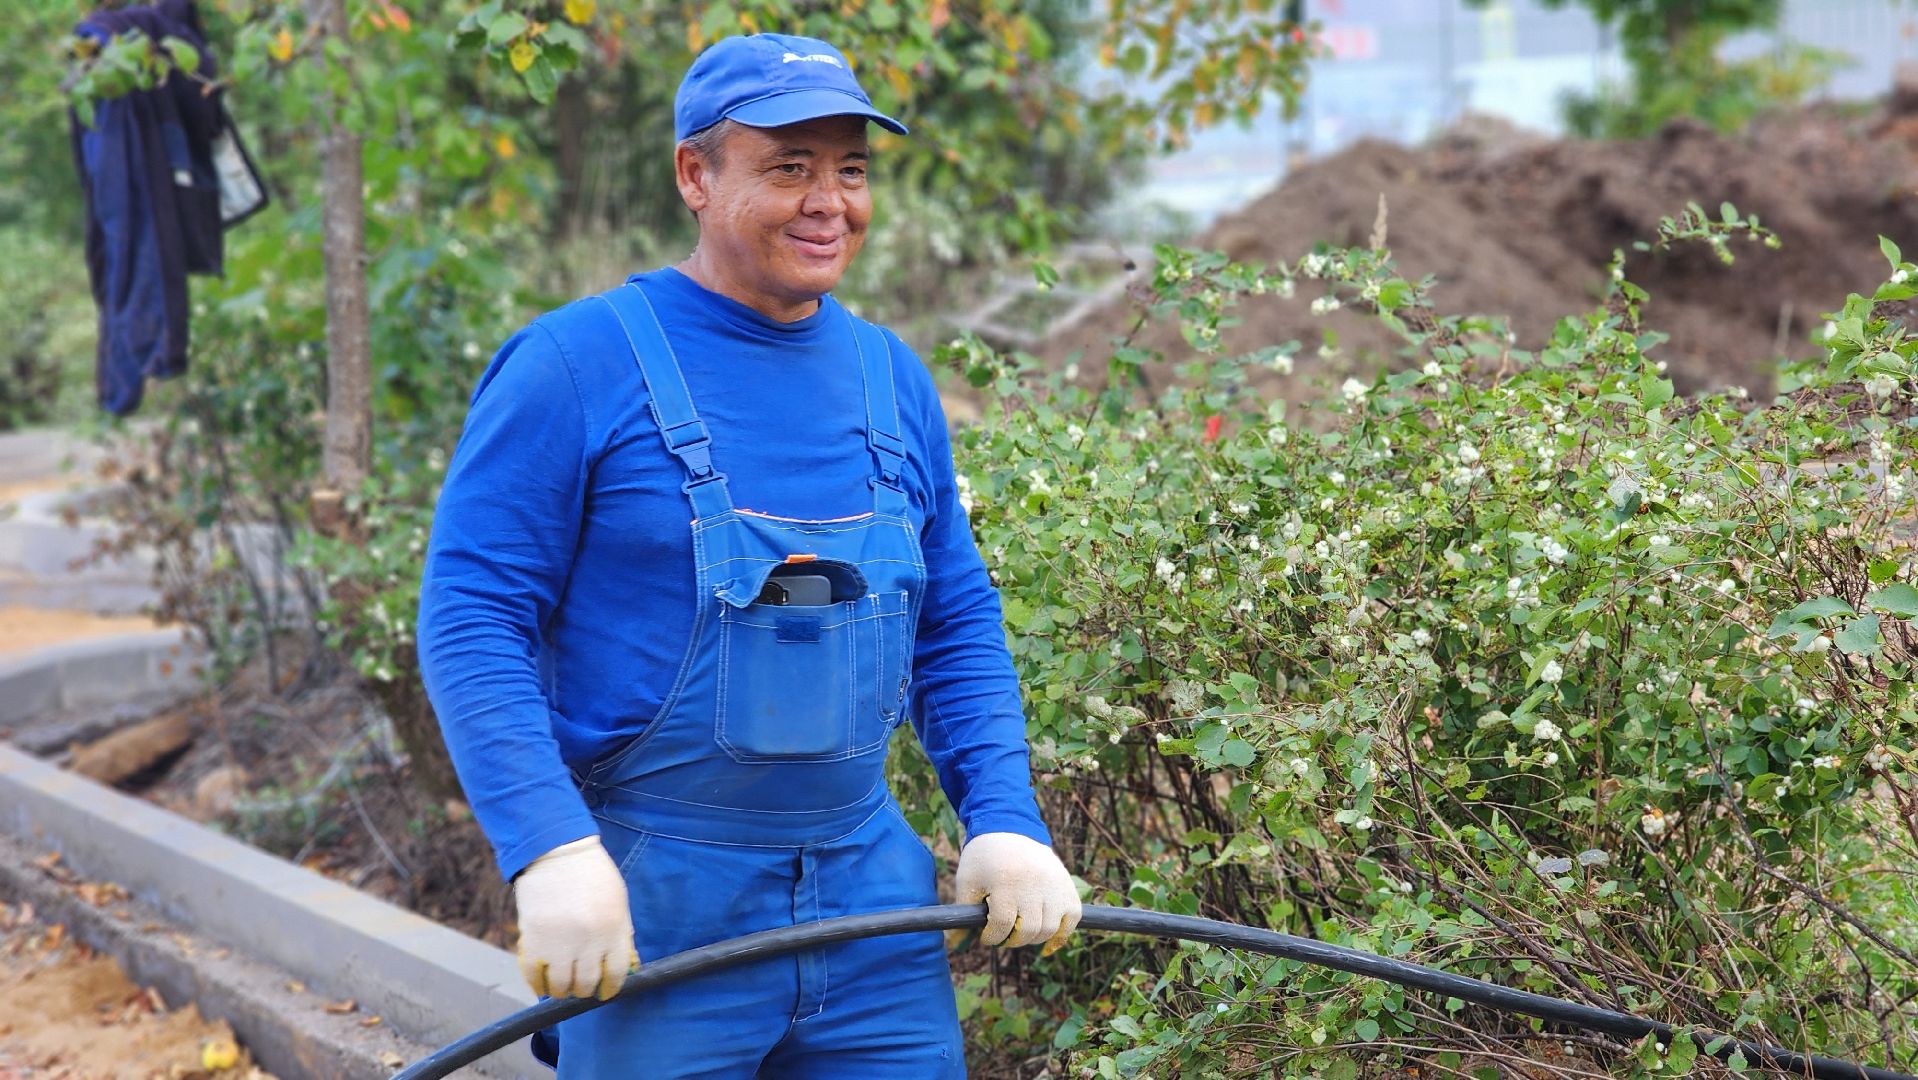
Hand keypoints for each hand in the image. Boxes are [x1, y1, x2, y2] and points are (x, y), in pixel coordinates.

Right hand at [513, 836, 638, 999]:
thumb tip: (626, 967)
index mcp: (613, 929)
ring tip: (562, 983)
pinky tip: (542, 982)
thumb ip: (621, 934)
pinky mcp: (532, 939)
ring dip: (561, 989)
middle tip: (580, 985)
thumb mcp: (618, 901)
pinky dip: (538, 984)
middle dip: (584, 989)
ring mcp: (559, 942)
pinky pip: (534, 975)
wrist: (557, 851)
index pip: (616, 974)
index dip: (610, 988)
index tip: (604, 991)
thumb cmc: (592, 874)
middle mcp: (588, 940)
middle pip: (586, 983)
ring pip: (561, 985)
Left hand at [954, 832, 1080, 950]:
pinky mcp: (1067, 887)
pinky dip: (1061, 936)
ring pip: (1048, 929)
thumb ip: (962, 913)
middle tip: (1002, 935)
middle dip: (1011, 940)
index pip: (1002, 925)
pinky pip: (1071, 920)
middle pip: (1028, 930)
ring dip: (1032, 939)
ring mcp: (1054, 885)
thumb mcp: (967, 881)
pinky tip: (1047, 944)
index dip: (991, 937)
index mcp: (1006, 881)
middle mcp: (1034, 884)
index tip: (986, 935)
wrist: (1010, 829)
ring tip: (1019, 932)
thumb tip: (956, 944)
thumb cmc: (984, 858)